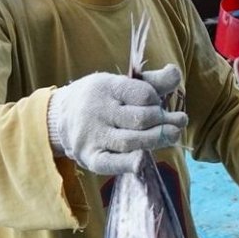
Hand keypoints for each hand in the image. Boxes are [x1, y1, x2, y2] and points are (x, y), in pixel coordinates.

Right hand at [47, 66, 187, 175]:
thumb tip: (175, 73)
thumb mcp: (122, 83)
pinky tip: (142, 161)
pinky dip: (127, 164)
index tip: (157, 103)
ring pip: (130, 141)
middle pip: (140, 119)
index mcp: (105, 87)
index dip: (156, 100)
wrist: (61, 116)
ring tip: (174, 135)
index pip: (142, 94)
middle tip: (177, 122)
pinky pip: (110, 163)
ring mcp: (92, 136)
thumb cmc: (102, 99)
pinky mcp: (90, 157)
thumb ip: (152, 81)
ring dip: (156, 140)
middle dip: (163, 121)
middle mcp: (97, 111)